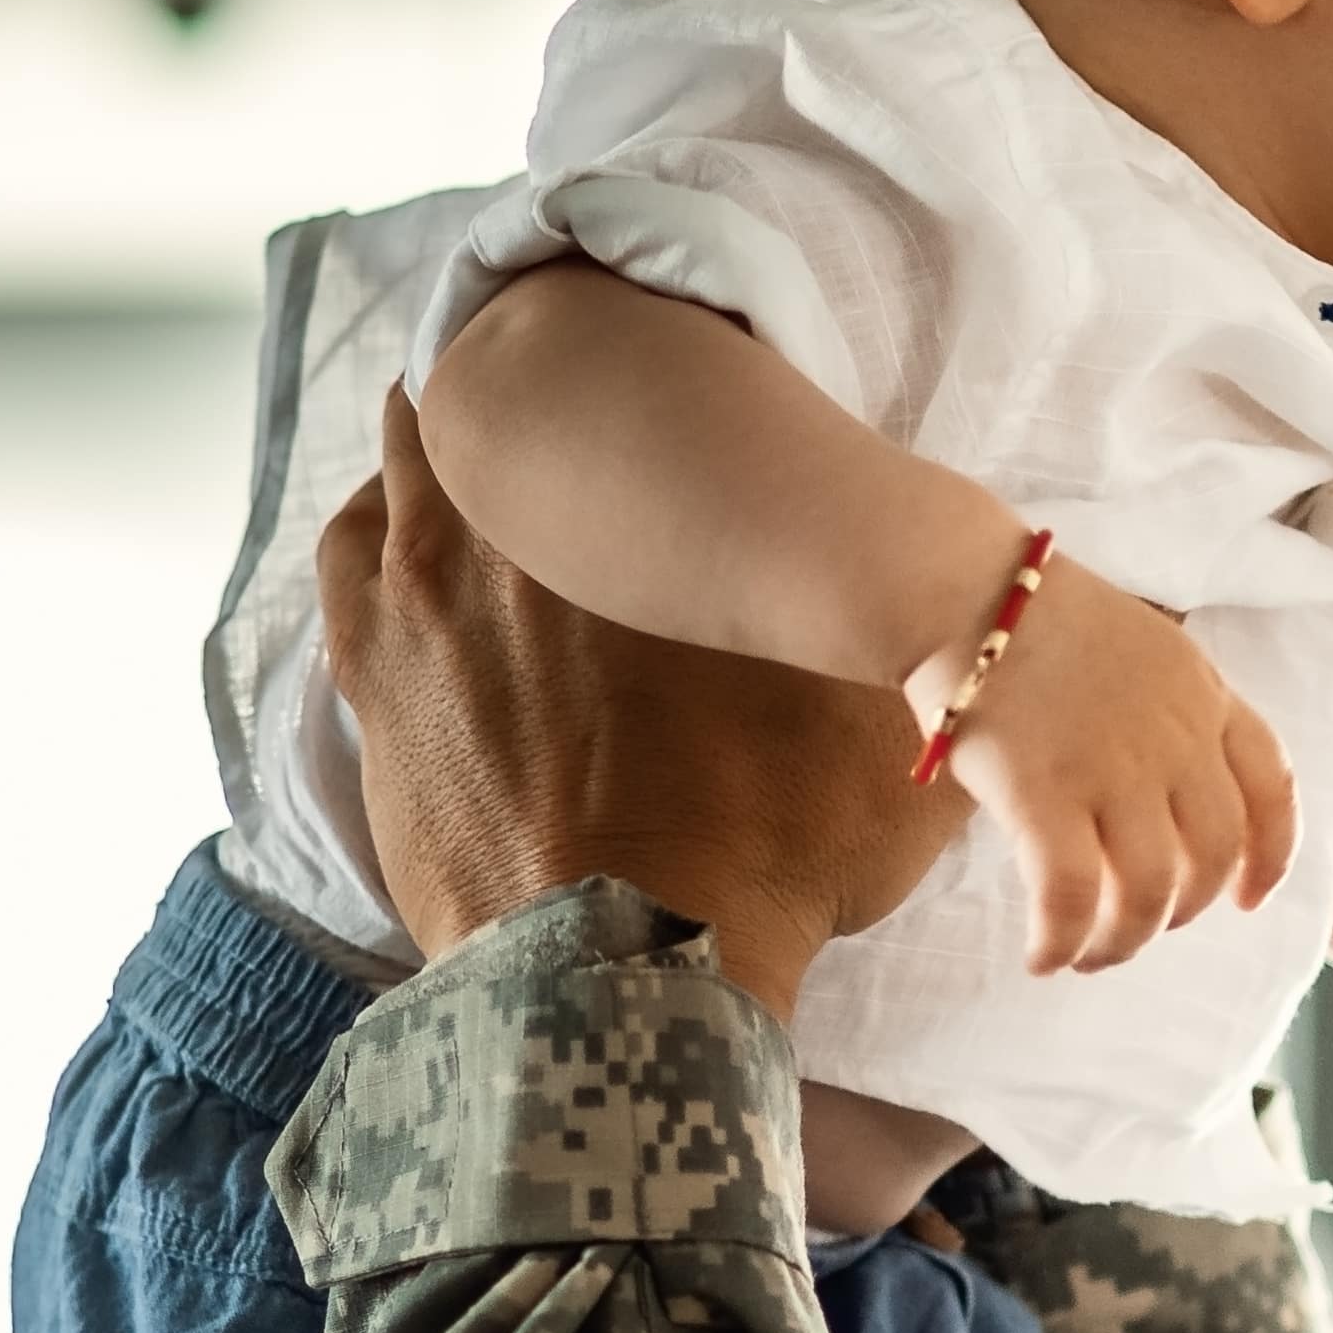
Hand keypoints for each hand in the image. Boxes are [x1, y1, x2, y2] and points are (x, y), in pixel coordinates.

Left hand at [322, 389, 960, 1012]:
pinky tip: (409, 533)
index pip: (638, 366)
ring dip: (452, 440)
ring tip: (494, 456)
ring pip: (413, 448)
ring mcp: (422, 588)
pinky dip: (382, 520)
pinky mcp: (370, 670)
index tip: (667, 369)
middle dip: (545, 384)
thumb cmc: (766, 850)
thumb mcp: (893, 733)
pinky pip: (351, 546)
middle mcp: (522, 512)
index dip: (650, 360)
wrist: (629, 973)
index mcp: (653, 505)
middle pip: (510, 381)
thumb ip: (922, 649)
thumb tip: (981, 610)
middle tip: (583, 403)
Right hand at [933, 562, 1296, 974]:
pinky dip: (1062, 942)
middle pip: (1215, 853)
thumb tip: (1157, 798)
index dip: (1272, 856)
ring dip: (1123, 942)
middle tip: (1140, 926)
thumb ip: (1166, 715)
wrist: (962, 588)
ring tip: (1088, 957)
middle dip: (1185, 909)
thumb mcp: (1139, 647)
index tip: (1247, 899)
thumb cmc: (1031, 618)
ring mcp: (1112, 765)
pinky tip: (1042, 958)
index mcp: (1201, 693)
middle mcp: (1173, 734)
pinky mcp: (1043, 792)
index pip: (1272, 785)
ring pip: (1151, 890)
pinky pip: (1071, 897)